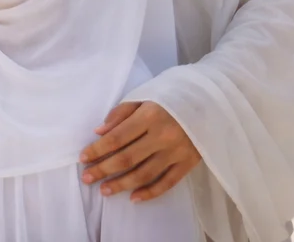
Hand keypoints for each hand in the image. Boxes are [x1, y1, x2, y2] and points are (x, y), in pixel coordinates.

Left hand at [79, 101, 200, 202]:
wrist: (210, 102)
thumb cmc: (172, 97)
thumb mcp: (145, 97)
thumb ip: (121, 113)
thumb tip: (99, 132)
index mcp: (149, 116)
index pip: (117, 137)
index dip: (98, 149)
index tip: (83, 158)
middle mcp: (162, 136)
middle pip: (128, 158)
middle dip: (104, 169)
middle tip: (87, 178)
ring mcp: (177, 152)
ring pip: (145, 173)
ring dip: (122, 184)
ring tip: (104, 190)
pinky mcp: (189, 163)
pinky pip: (167, 182)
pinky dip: (150, 192)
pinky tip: (133, 197)